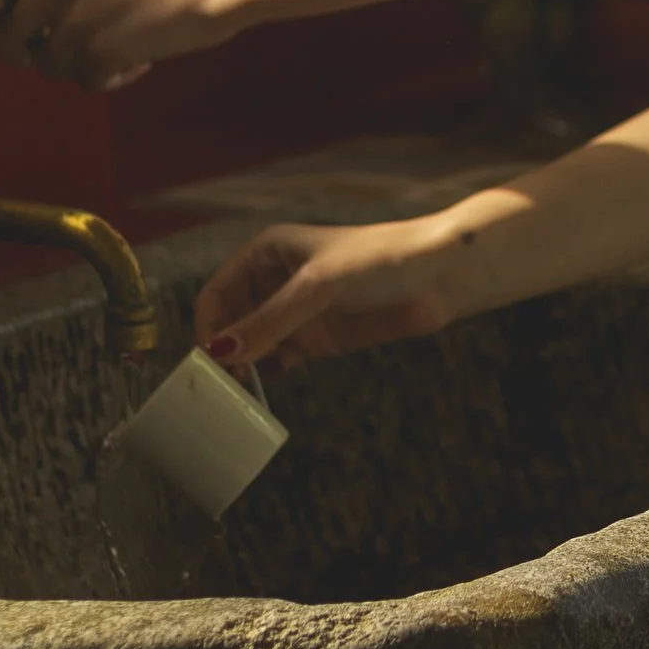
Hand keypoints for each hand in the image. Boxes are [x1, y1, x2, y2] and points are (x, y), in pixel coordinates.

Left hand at [0, 0, 229, 87]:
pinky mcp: (98, 47)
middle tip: (35, 53)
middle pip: (2, 32)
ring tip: (108, 46)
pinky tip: (133, 58)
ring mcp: (75, 14)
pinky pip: (81, 79)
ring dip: (72, 63)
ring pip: (44, 62)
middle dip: (14, 49)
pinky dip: (106, 77)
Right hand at [192, 220, 462, 372]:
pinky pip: (278, 360)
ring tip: (236, 395)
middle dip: (222, 352)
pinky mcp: (317, 339)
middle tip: (219, 387)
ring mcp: (296, 313)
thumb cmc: (379, 261)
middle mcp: (276, 282)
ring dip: (241, 368)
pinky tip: (262, 392)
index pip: (217, 293)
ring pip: (252, 345)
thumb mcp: (318, 288)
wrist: (440, 275)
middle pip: (230, 322)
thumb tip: (222, 352)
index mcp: (267, 253)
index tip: (209, 362)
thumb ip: (271, 321)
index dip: (208, 326)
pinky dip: (266, 376)